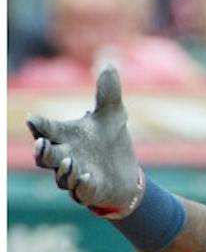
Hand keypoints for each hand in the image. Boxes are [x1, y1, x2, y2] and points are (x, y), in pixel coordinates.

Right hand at [26, 65, 146, 218]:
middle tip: (42, 144)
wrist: (126, 173)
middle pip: (45, 156)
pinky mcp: (88, 191)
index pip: (46, 129)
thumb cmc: (110, 142)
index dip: (38, 125)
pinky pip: (80, 191)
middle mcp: (65, 155)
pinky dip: (81, 185)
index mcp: (65, 136)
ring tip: (70, 160)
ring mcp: (74, 175)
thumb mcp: (113, 114)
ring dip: (62, 168)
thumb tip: (108, 61)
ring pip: (60, 175)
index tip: (33, 119)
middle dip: (41, 151)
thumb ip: (107, 91)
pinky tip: (86, 177)